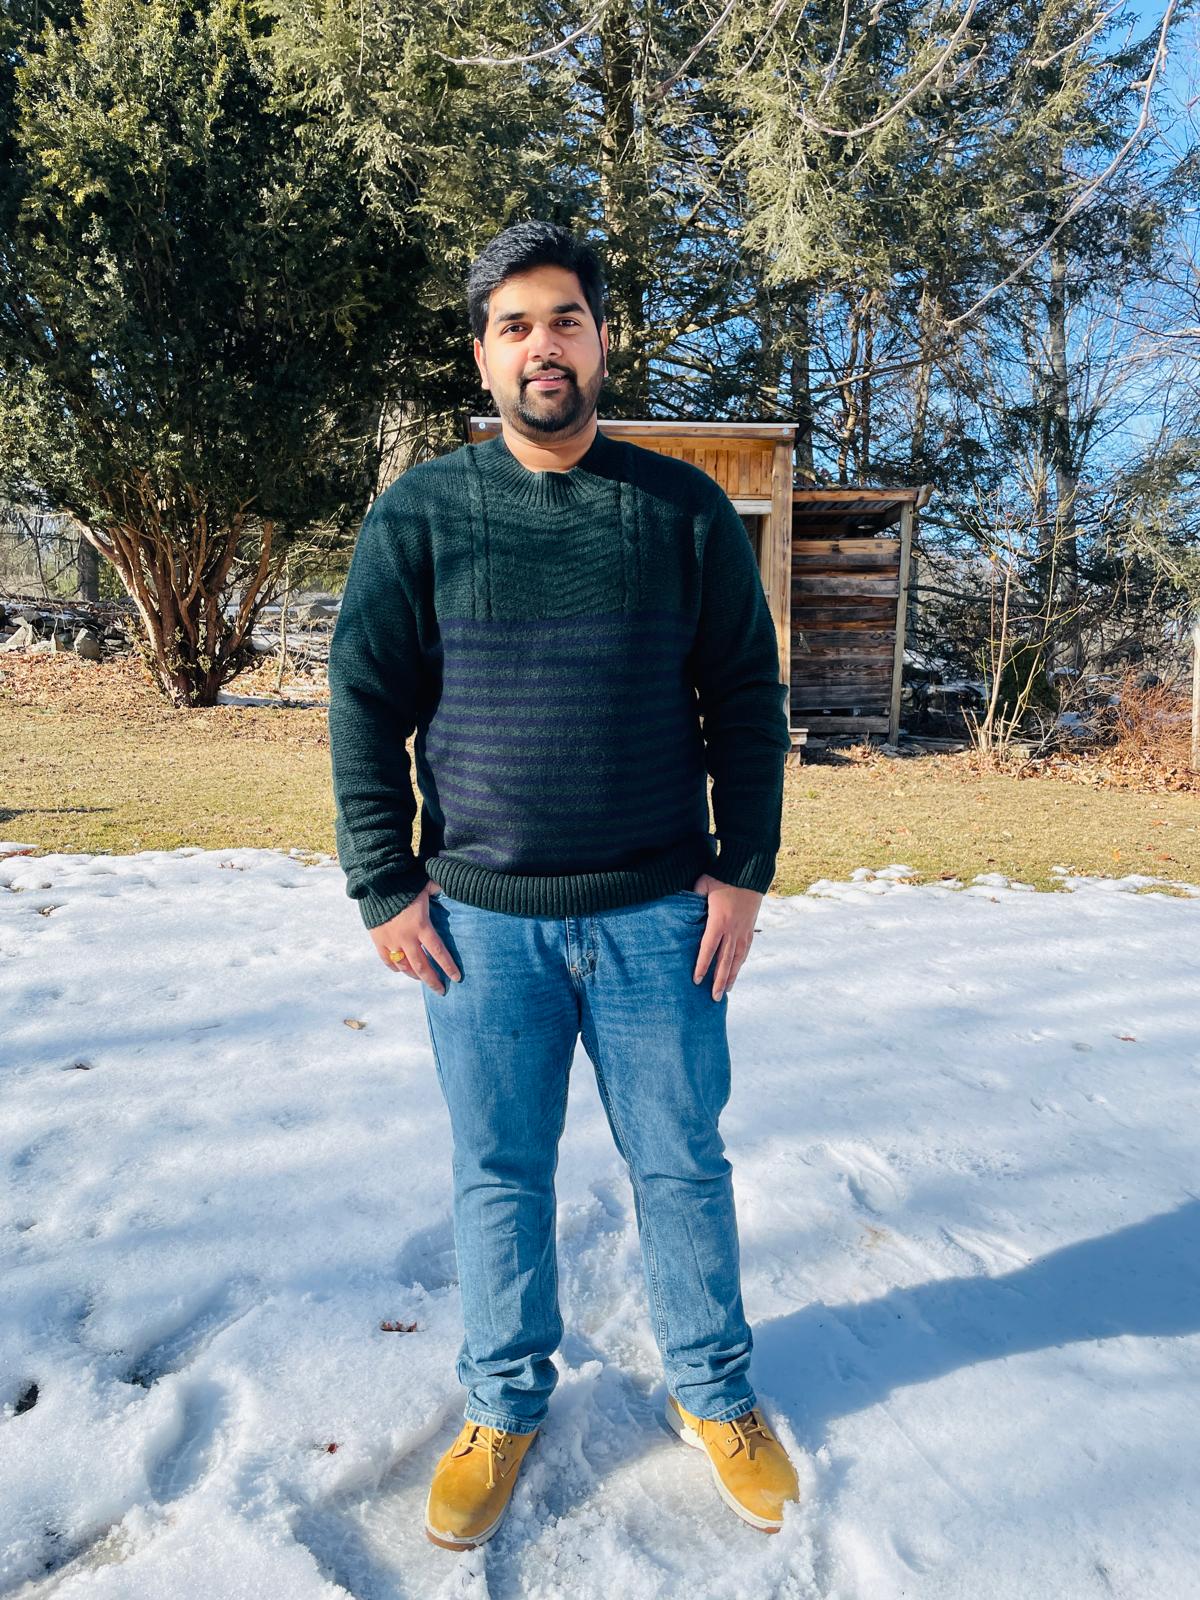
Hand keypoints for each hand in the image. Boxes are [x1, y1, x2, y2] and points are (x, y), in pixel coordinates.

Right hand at [367, 879, 461, 994]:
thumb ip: (438, 888)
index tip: (457, 978)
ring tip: (422, 979)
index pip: (438, 952)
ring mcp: (391, 940)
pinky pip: (387, 960)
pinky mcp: (377, 939)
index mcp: (421, 926)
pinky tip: (401, 970)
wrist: (375, 881)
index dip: (448, 967)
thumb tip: (451, 884)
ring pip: (404, 966)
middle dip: (433, 981)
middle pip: (422, 966)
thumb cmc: (404, 882)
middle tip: (441, 990)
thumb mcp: (426, 884)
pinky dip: (395, 967)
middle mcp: (406, 937)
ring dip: (414, 975)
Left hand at [691, 874, 762, 1000]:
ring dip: (731, 976)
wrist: (748, 872)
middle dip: (719, 980)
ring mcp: (743, 930)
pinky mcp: (750, 928)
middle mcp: (733, 929)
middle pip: (725, 960)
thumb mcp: (702, 885)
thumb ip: (691, 898)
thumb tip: (678, 907)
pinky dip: (740, 963)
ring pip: (737, 958)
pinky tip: (736, 971)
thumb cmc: (721, 877)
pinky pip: (745, 950)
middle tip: (714, 998)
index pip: (708, 948)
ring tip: (725, 991)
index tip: (697, 980)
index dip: (702, 965)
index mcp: (719, 921)